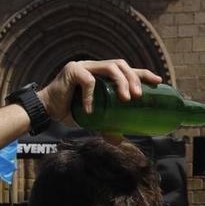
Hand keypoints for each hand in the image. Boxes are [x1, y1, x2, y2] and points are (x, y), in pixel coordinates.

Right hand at [37, 58, 160, 123]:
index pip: (126, 69)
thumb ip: (106, 126)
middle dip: (133, 79)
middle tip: (139, 97)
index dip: (143, 73)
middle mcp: (94, 66)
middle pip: (121, 65)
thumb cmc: (69, 111)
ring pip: (110, 67)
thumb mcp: (92, 119)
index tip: (158, 81)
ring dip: (121, 82)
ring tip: (126, 99)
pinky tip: (90, 111)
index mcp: (102, 74)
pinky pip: (88, 81)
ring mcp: (83, 66)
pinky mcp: (72, 71)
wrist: (46, 110)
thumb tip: (120, 141)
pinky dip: (92, 96)